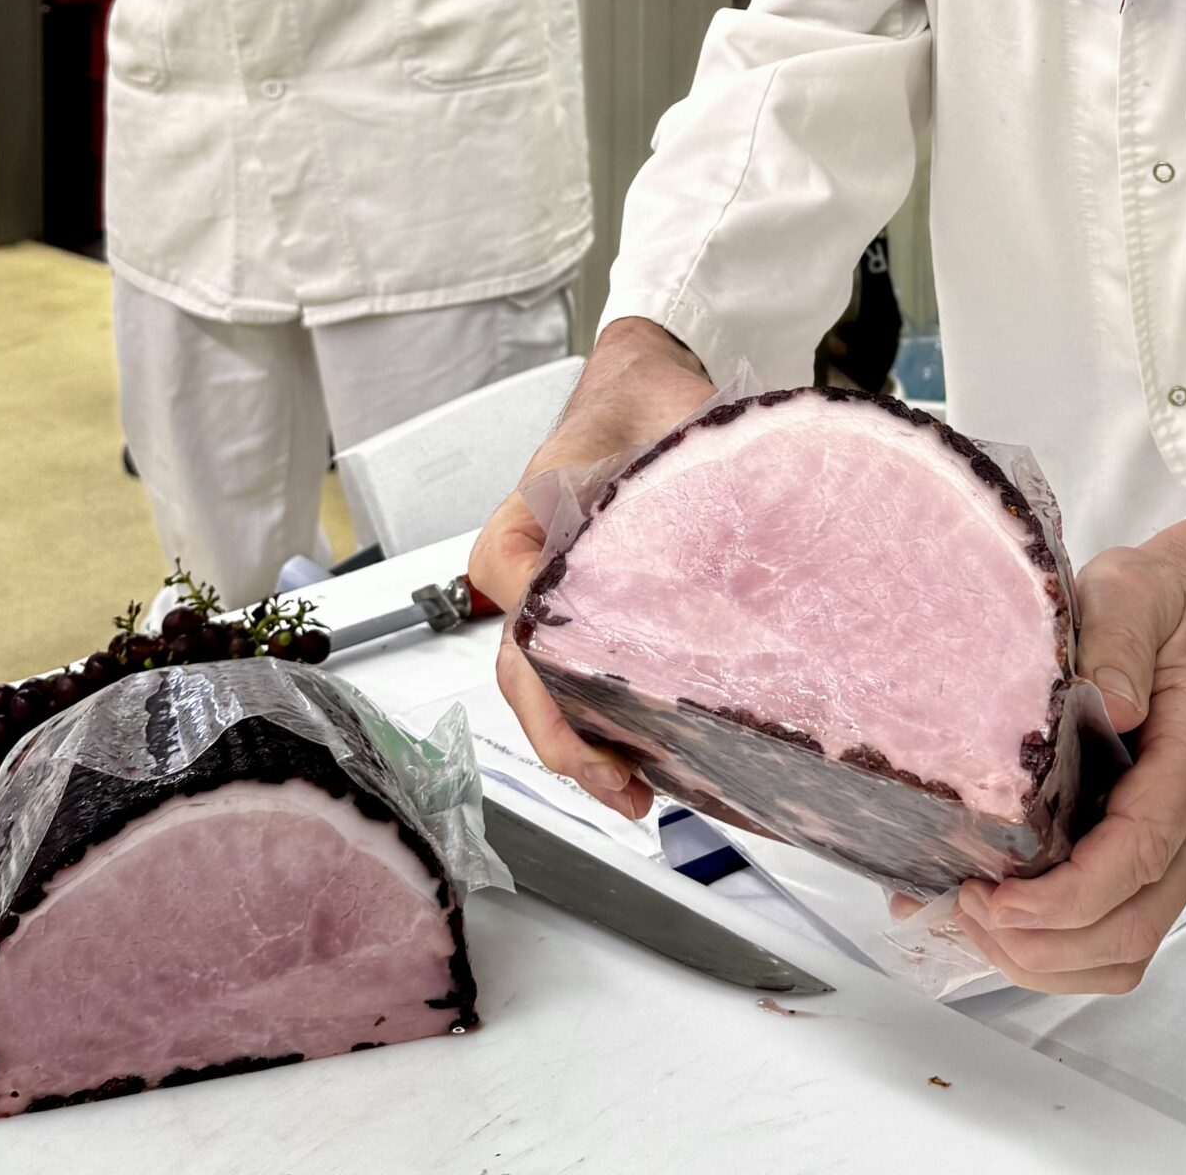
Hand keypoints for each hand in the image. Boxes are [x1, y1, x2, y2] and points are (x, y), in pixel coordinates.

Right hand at [471, 314, 709, 819]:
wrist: (653, 392)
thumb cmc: (632, 406)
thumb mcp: (629, 426)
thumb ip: (641, 469)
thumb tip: (668, 538)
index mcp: (522, 532)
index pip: (517, 607)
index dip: (548, 663)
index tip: (582, 693)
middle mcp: (534, 578)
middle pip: (526, 673)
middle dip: (564, 736)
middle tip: (618, 780)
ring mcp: (565, 606)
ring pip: (551, 691)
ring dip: (585, 748)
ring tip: (631, 793)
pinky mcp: (609, 622)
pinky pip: (593, 683)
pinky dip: (615, 729)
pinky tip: (655, 765)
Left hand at [941, 515, 1185, 994]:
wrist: (1185, 611)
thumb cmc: (1155, 604)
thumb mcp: (1133, 591)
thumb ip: (1120, 637)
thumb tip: (1114, 702)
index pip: (1143, 850)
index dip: (1072, 894)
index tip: (1003, 902)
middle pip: (1136, 923)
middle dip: (1048, 942)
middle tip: (969, 909)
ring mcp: (1176, 840)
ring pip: (1128, 945)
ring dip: (1048, 958)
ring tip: (973, 919)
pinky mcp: (1146, 854)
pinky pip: (1111, 930)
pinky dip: (1051, 946)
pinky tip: (990, 918)